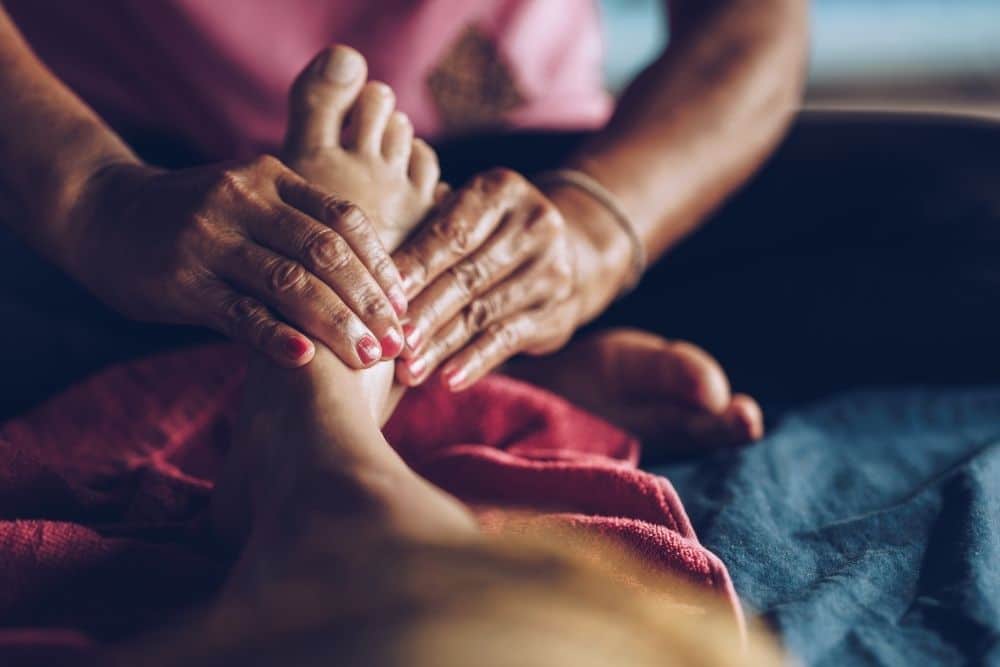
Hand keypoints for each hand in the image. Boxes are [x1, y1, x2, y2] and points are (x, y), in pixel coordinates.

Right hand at [67, 155, 406, 367]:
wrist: (101, 213)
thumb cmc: (196, 218)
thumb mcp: (249, 202)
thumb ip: (298, 227)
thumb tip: (371, 281)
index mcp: (271, 178)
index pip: (343, 219)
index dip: (380, 264)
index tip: (404, 303)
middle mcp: (244, 200)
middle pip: (325, 252)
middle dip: (368, 300)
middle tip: (397, 340)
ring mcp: (210, 239)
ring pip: (289, 283)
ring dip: (336, 324)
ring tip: (368, 357)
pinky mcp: (180, 280)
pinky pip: (239, 312)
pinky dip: (276, 335)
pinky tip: (306, 358)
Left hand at [392, 167, 633, 389]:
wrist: (566, 251)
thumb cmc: (485, 233)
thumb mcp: (464, 213)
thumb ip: (424, 231)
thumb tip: (364, 269)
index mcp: (501, 192)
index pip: (454, 232)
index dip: (417, 265)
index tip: (383, 294)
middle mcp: (534, 225)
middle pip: (468, 275)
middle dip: (425, 311)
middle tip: (390, 341)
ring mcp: (550, 271)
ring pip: (484, 312)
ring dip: (442, 344)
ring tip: (408, 370)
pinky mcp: (555, 312)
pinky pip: (508, 339)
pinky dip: (476, 361)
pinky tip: (448, 379)